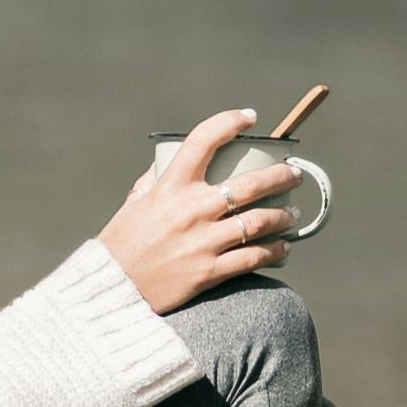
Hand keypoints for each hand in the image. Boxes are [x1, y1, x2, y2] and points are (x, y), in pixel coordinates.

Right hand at [102, 111, 306, 316]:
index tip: (249, 117)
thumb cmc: (121, 243)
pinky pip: (253, 257)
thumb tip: (168, 163)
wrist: (113, 289)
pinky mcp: (209, 271)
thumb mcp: (134, 203)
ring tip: (293, 214)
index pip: (202, 141)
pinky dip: (275, 250)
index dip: (229, 122)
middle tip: (293, 175)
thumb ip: (154, 181)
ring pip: (258, 222)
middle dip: (280, 177)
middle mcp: (190, 210)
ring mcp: (202, 241)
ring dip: (283, 215)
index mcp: (169, 187)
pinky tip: (283, 246)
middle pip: (249, 185)